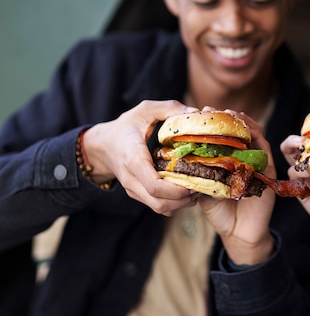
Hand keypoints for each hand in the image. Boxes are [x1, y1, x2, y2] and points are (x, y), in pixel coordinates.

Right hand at [82, 100, 197, 215]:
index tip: (194, 180)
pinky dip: (174, 203)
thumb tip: (195, 112)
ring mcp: (133, 189)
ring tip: (197, 188)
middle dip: (184, 199)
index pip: (154, 185)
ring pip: (160, 208)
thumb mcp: (145, 110)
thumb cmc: (125, 126)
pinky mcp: (137, 194)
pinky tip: (186, 190)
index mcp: (134, 159)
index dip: (177, 189)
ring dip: (181, 203)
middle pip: (160, 202)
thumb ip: (169, 108)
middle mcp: (132, 179)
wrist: (101, 146)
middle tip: (202, 185)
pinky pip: (157, 206)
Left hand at [198, 109, 274, 265]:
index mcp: (228, 159)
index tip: (197, 113)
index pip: (221, 135)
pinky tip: (246, 129)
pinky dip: (256, 136)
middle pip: (237, 129)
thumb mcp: (204, 189)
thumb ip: (198, 174)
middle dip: (224, 117)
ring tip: (227, 114)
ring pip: (253, 133)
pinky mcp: (268, 169)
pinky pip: (265, 147)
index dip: (211, 123)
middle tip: (209, 110)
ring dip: (241, 121)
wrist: (238, 232)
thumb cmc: (220, 211)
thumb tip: (182, 159)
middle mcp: (243, 157)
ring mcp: (256, 161)